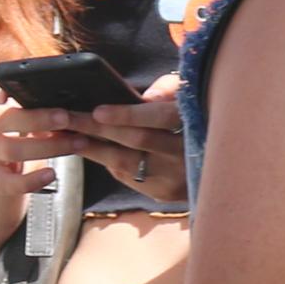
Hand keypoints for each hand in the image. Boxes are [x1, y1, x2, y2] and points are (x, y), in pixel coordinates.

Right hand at [0, 68, 85, 190]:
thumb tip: (73, 78)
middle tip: (64, 117)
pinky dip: (29, 180)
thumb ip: (42, 90)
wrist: (7, 162)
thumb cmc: (28, 120)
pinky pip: (6, 182)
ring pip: (8, 149)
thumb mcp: (30, 102)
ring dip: (47, 147)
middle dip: (33, 118)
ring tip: (77, 142)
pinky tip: (51, 174)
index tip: (1, 94)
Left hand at [70, 78, 187, 203]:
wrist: (219, 166)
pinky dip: (107, 161)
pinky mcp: (164, 193)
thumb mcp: (189, 96)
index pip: (160, 118)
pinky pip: (128, 177)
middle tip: (65, 118)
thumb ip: (167, 90)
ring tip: (65, 134)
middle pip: (137, 140)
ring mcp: (175, 177)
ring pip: (126, 163)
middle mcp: (186, 153)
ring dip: (92, 148)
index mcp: (195, 122)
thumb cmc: (195, 119)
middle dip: (97, 128)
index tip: (98, 111)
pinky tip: (87, 148)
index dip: (129, 115)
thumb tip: (141, 96)